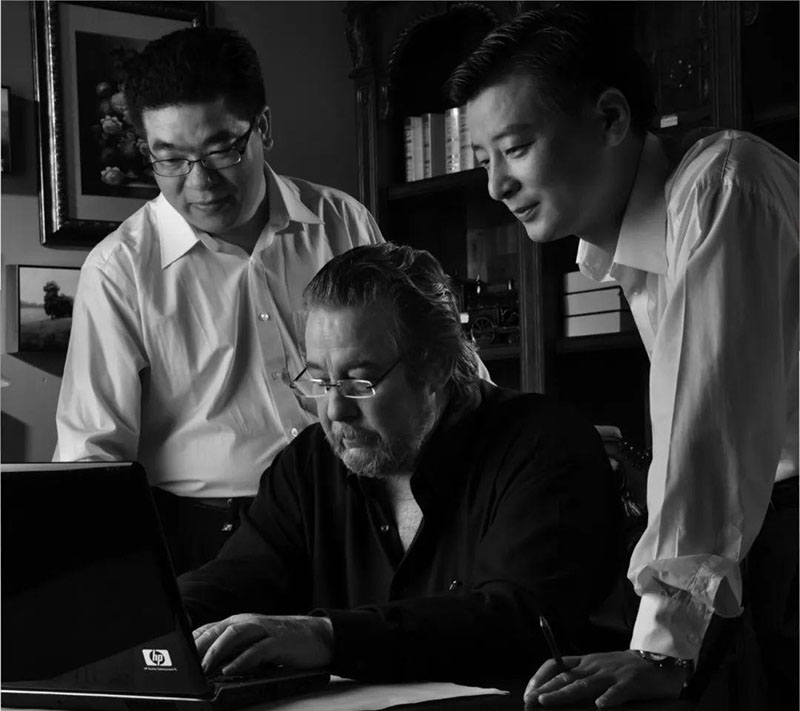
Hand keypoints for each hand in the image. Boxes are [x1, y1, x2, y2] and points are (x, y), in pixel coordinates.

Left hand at [193, 614, 332, 674]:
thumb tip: (208, 664)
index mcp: (241, 622)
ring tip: (203, 667)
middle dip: (199, 645)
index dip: (192, 640)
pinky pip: (257, 649)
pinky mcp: (278, 641)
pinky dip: (242, 659)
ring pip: (235, 634)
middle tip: (184, 663)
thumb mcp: (253, 643)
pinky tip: (231, 669)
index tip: (176, 655)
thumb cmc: (283, 642)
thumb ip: (233, 649)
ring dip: (216, 650)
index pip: (210, 628)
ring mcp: (264, 630)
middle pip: (219, 629)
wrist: (318, 636)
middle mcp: (250, 622)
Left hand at [523, 650, 685, 708]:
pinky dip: (608, 699)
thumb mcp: (600, 669)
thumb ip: (582, 678)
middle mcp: (595, 666)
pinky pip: (618, 692)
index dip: (541, 677)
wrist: (660, 661)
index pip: (556, 664)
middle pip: (566, 677)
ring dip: (564, 693)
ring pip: (584, 684)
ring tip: (547, 701)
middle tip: (529, 700)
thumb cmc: (626, 669)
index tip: (529, 691)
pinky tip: (600, 707)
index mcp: (586, 662)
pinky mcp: (631, 683)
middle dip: (545, 689)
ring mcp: (612, 674)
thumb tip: (556, 692)